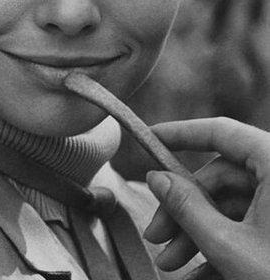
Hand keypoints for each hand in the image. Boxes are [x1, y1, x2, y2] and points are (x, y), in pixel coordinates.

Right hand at [143, 117, 269, 279]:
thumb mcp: (229, 246)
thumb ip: (187, 208)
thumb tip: (156, 178)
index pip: (220, 132)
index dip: (181, 134)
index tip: (150, 138)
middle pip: (220, 177)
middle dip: (183, 209)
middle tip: (156, 237)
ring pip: (231, 204)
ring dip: (198, 232)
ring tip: (172, 263)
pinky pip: (248, 223)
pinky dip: (222, 242)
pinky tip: (199, 272)